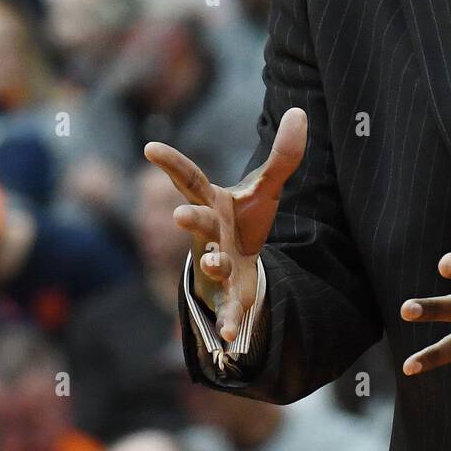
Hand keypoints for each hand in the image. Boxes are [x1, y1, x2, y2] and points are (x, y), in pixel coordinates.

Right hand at [143, 107, 306, 342]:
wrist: (239, 261)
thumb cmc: (244, 219)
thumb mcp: (266, 186)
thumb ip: (283, 155)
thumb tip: (301, 113)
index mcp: (213, 203)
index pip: (189, 179)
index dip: (170, 163)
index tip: (149, 147)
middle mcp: (209, 232)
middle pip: (198, 223)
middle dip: (190, 219)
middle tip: (179, 215)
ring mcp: (216, 262)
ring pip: (210, 263)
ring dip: (211, 264)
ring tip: (216, 262)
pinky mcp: (230, 291)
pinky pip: (229, 305)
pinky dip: (231, 320)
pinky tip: (233, 338)